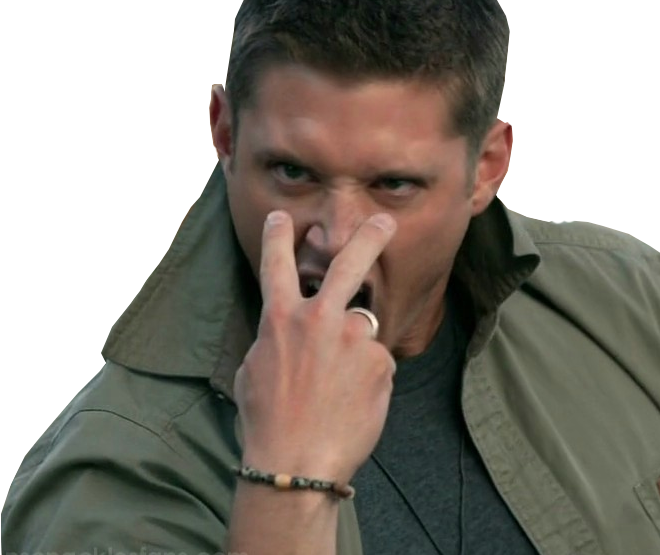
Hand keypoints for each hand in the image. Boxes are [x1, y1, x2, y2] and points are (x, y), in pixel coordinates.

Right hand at [233, 210, 397, 485]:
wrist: (296, 461)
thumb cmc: (267, 420)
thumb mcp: (255, 370)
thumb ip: (277, 339)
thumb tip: (294, 332)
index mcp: (281, 318)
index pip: (277, 265)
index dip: (278, 237)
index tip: (281, 218)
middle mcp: (320, 319)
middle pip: (349, 263)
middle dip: (369, 237)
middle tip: (385, 221)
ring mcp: (354, 338)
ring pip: (364, 327)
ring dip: (357, 348)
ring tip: (341, 387)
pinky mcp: (380, 362)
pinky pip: (377, 362)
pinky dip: (368, 379)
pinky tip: (353, 403)